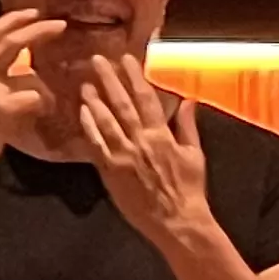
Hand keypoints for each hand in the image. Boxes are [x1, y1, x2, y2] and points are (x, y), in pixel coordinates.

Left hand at [82, 54, 212, 248]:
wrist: (176, 221)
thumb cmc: (189, 189)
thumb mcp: (195, 155)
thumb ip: (188, 127)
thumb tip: (188, 101)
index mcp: (162, 136)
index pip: (146, 99)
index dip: (135, 77)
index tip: (126, 59)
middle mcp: (140, 141)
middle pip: (122, 104)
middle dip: (109, 80)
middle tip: (97, 60)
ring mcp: (123, 155)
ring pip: (105, 121)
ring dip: (95, 100)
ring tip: (85, 83)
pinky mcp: (110, 170)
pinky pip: (96, 144)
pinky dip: (89, 126)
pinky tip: (83, 112)